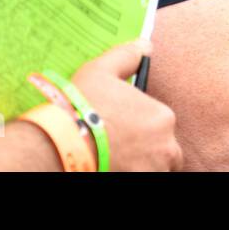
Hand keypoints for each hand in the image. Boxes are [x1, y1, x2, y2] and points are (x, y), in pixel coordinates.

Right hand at [71, 40, 182, 171]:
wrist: (62, 145)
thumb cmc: (82, 108)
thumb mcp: (101, 70)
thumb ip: (127, 57)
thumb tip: (144, 45)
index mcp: (163, 118)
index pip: (161, 124)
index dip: (141, 125)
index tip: (122, 128)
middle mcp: (166, 147)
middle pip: (164, 151)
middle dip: (148, 149)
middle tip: (120, 146)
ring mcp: (154, 170)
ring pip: (156, 167)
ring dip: (142, 164)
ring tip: (116, 158)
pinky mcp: (141, 184)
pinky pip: (144, 177)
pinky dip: (134, 173)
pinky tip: (113, 166)